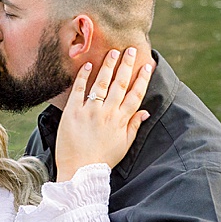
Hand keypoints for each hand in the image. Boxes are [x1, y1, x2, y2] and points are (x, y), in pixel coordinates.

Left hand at [54, 47, 153, 177]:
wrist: (79, 172)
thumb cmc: (102, 160)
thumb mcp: (124, 146)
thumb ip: (134, 127)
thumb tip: (145, 112)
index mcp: (121, 121)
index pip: (135, 95)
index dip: (142, 79)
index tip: (147, 64)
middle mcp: (107, 113)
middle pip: (120, 84)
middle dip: (126, 65)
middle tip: (129, 49)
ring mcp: (90, 112)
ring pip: (102, 83)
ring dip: (108, 66)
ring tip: (113, 52)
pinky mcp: (73, 113)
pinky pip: (79, 90)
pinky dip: (83, 77)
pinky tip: (88, 65)